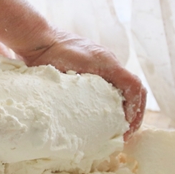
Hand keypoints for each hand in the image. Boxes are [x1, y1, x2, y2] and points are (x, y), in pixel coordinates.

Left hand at [18, 29, 146, 136]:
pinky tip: (105, 117)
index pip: (134, 86)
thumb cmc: (52, 54)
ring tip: (119, 128)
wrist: (39, 41)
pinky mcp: (93, 69)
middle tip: (126, 132)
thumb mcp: (70, 76)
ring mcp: (103, 64)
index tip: (127, 126)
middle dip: (135, 112)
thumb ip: (85, 90)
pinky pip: (112, 86)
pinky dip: (114, 102)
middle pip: (135, 89)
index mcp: (109, 63)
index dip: (135, 108)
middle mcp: (110, 62)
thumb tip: (99, 115)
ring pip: (125, 88)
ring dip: (126, 108)